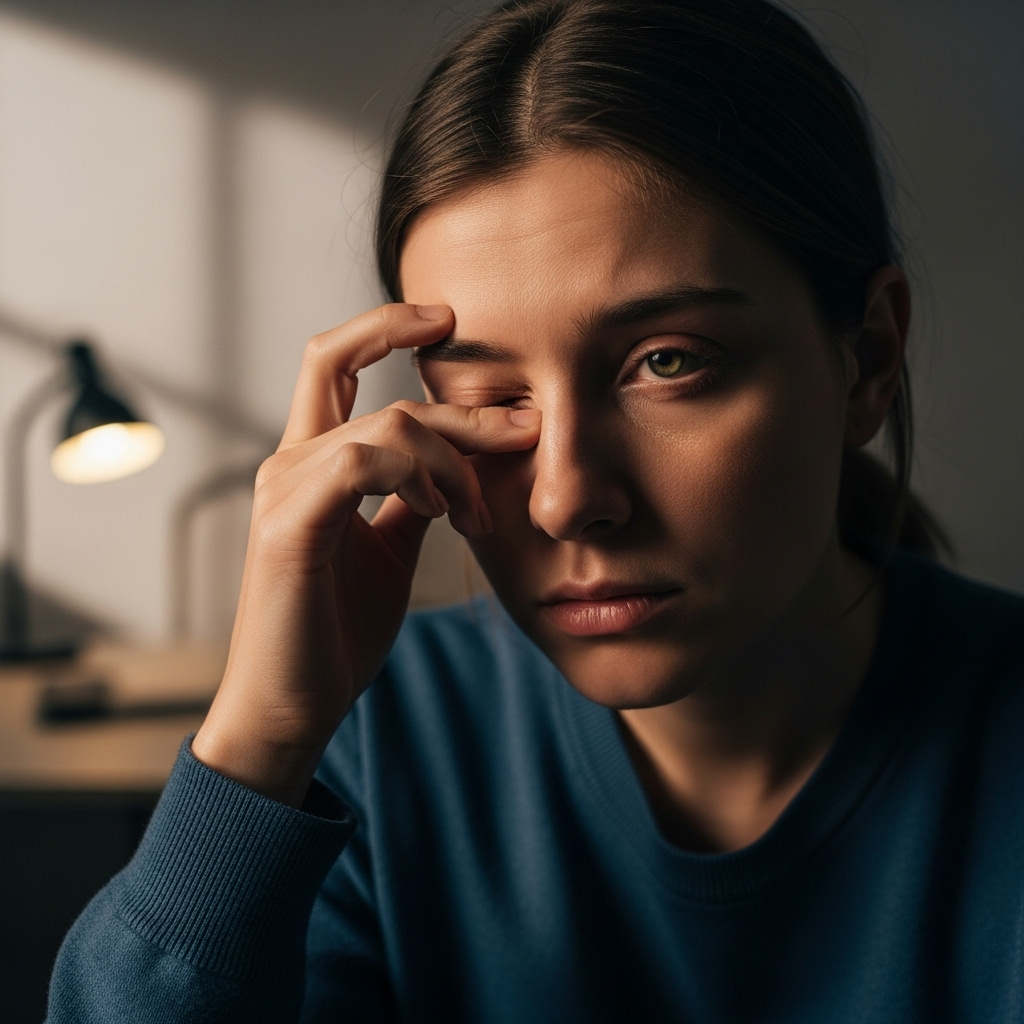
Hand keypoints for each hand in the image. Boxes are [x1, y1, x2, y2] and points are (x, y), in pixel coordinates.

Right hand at [191, 303, 540, 805]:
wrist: (295, 706)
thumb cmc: (337, 630)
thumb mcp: (389, 550)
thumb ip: (410, 501)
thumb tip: (452, 469)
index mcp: (310, 463)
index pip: (332, 360)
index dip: (384, 326)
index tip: (448, 323)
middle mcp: (289, 464)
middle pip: (375, 387)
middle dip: (461, 409)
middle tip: (525, 432)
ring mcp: (285, 491)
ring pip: (386, 426)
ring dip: (451, 462)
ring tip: (475, 515)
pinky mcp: (290, 526)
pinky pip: (363, 462)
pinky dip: (417, 477)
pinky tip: (441, 512)